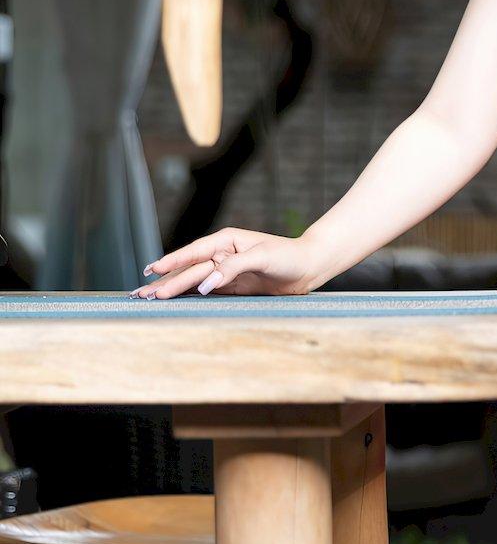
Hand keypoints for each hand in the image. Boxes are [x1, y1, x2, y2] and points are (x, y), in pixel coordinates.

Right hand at [131, 228, 320, 299]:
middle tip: (141, 294)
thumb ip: (232, 268)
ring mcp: (225, 272)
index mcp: (225, 241)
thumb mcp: (261, 258)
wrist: (308, 267)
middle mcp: (221, 255)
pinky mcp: (232, 287)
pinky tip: (173, 302)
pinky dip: (189, 297)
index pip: (193, 253)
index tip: (152, 271)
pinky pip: (206, 292)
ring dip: (171, 290)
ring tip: (148, 298)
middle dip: (164, 282)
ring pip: (193, 282)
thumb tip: (204, 284)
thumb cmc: (287, 256)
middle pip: (188, 270)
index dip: (172, 262)